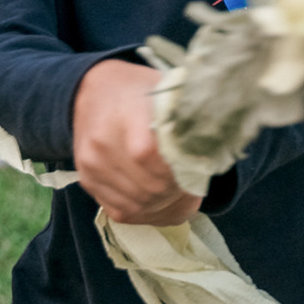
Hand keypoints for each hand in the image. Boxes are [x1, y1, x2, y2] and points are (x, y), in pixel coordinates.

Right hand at [72, 59, 199, 225]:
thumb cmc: (139, 92)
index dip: (179, 169)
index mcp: (126, 115)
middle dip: (177, 190)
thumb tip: (215, 156)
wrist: (92, 92)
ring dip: (164, 203)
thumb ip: (191, 121)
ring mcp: (92, 167)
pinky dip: (147, 211)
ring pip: (138, 206)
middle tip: (191, 179)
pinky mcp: (87, 182)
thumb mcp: (168, 94)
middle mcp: (103, 144)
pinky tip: (160, 197)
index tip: (195, 165)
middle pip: (149, 188)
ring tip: (177, 187)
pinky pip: (123, 212)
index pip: (151, 157)